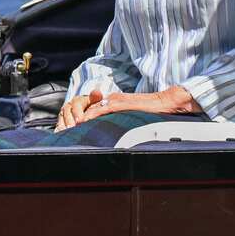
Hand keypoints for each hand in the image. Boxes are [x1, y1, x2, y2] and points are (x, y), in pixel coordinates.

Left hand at [57, 86, 199, 130]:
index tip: (74, 130)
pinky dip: (92, 116)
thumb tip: (117, 136)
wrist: (167, 102)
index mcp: (116, 102)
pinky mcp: (122, 103)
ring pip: (93, 109)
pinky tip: (84, 122)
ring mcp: (117, 100)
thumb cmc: (154, 112)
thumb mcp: (135, 118)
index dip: (83, 120)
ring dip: (82, 118)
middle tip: (67, 131)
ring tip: (71, 129)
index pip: (94, 111)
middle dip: (78, 120)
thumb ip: (124, 123)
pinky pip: (103, 109)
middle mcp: (113, 99)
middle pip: (90, 109)